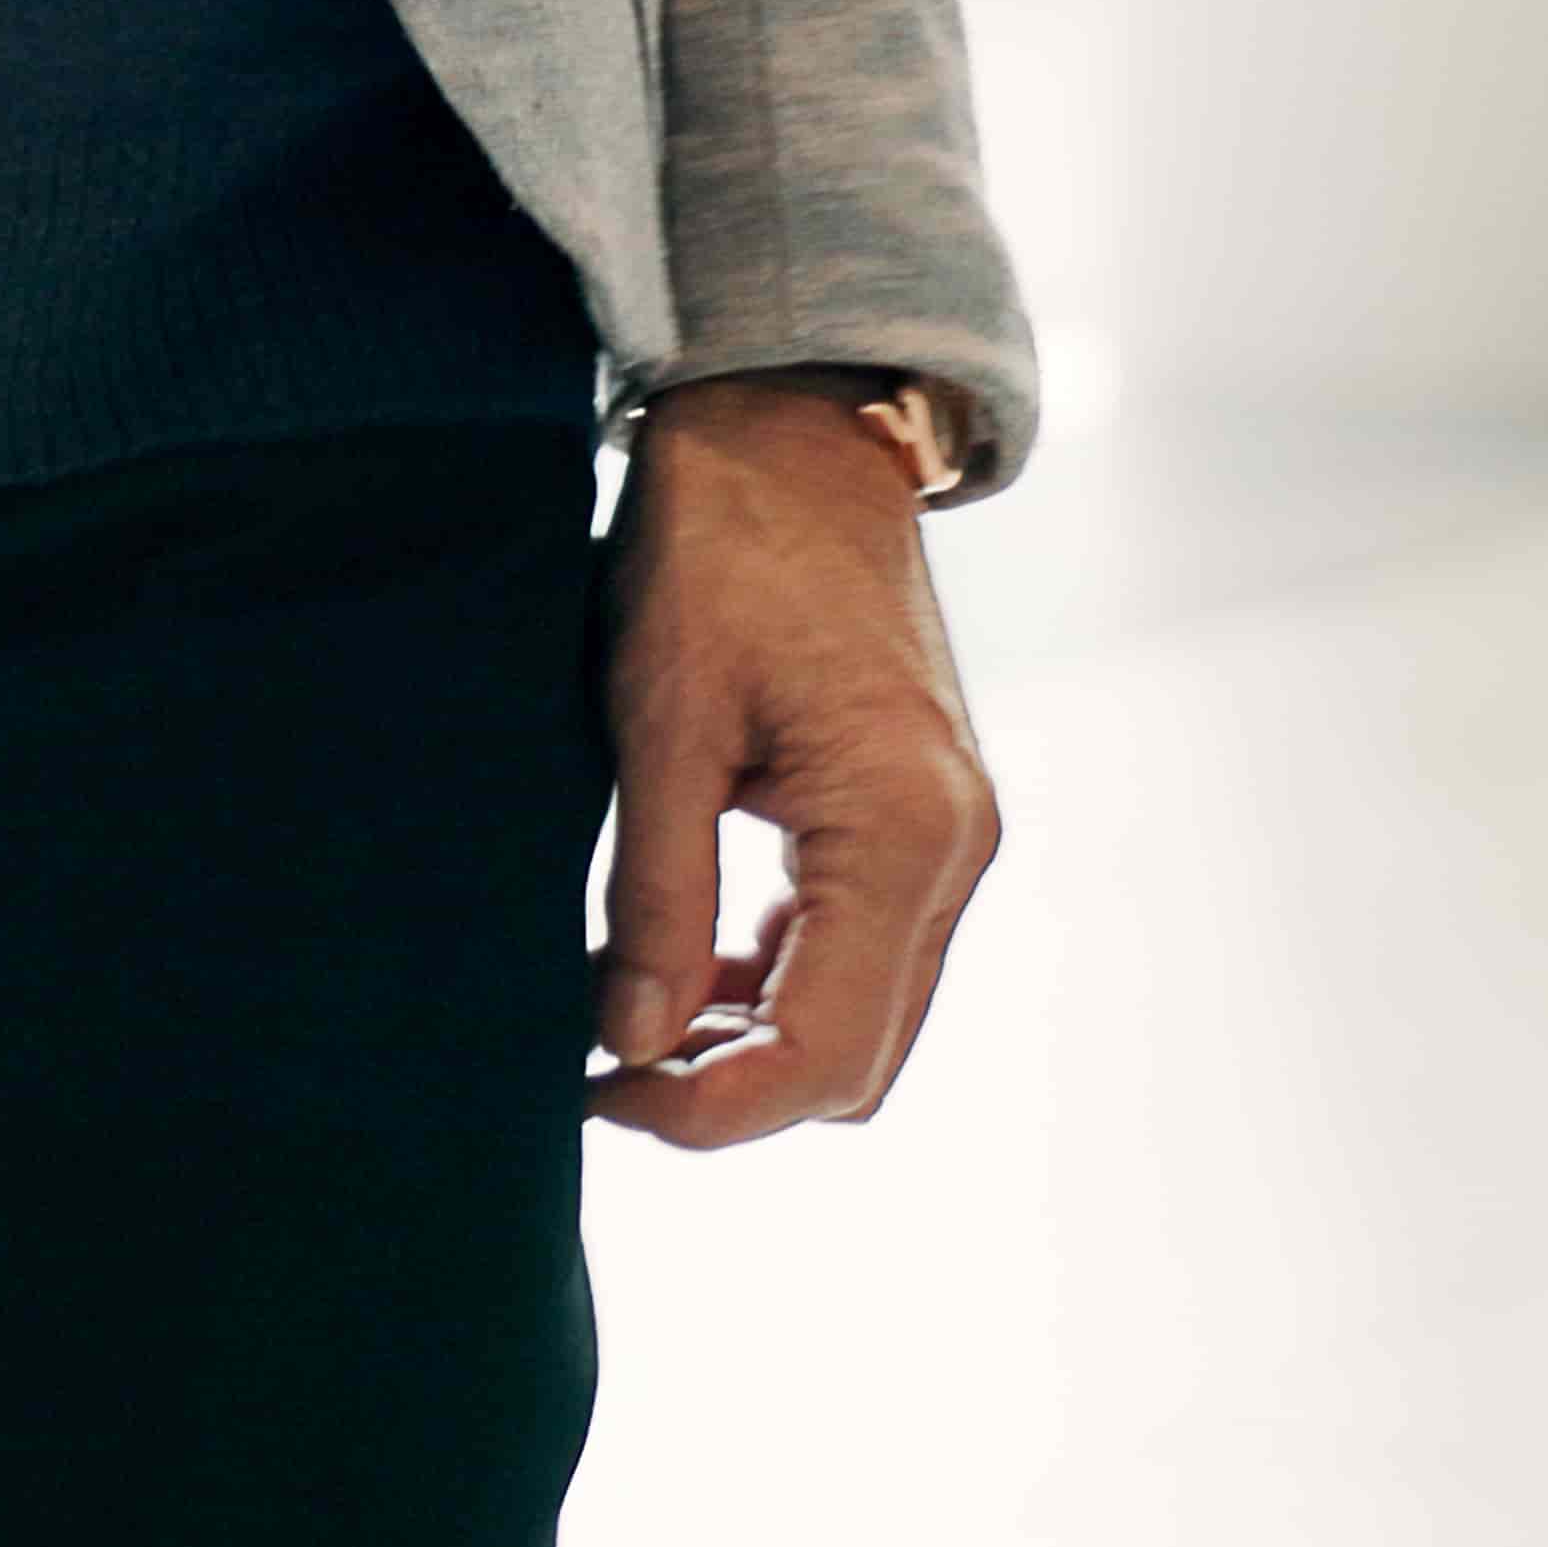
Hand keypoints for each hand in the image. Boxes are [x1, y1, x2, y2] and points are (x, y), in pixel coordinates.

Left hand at [592, 373, 1002, 1147]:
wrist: (792, 437)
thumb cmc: (718, 554)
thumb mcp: (660, 725)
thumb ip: (656, 896)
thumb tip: (630, 1040)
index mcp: (904, 833)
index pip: (823, 1053)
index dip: (707, 1108)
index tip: (593, 1097)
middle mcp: (954, 854)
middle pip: (855, 1058)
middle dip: (728, 1090)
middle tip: (594, 1068)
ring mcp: (947, 838)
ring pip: (861, 1014)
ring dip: (749, 1040)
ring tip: (618, 1018)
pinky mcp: (917, 819)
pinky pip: (856, 946)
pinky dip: (772, 979)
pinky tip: (675, 960)